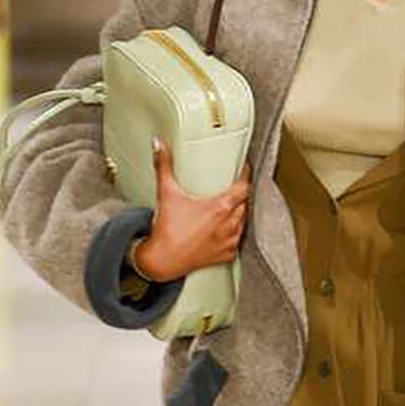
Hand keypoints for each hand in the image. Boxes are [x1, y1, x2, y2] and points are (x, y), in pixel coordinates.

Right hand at [132, 137, 249, 281]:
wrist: (163, 260)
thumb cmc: (167, 230)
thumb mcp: (166, 193)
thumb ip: (163, 165)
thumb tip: (159, 145)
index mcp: (220, 208)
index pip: (244, 188)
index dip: (246, 177)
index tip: (243, 170)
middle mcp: (229, 225)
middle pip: (245, 204)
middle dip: (241, 195)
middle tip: (233, 187)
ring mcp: (229, 242)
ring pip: (243, 222)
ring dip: (239, 213)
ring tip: (231, 206)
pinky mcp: (226, 256)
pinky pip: (238, 241)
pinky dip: (234, 233)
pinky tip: (226, 228)